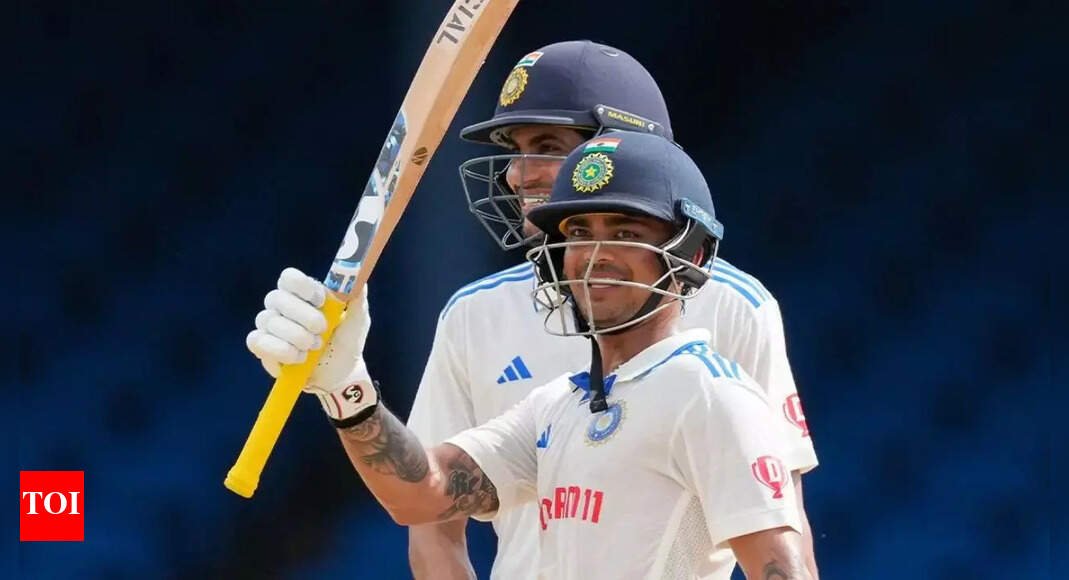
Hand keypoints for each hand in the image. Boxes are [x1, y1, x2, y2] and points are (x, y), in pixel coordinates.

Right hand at [246, 267, 377, 424]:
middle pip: (276, 297)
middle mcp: (281, 305)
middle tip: (322, 330)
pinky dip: (282, 351)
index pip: (289, 278)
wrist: (342, 372)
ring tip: (314, 347)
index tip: (321, 301)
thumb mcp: (358, 319)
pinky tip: (299, 358)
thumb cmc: (347, 340)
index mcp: (303, 293)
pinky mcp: (262, 347)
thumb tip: (357, 281)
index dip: (303, 287)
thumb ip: (357, 298)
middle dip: (304, 316)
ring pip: (268, 320)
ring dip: (297, 336)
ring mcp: (269, 326)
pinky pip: (258, 341)